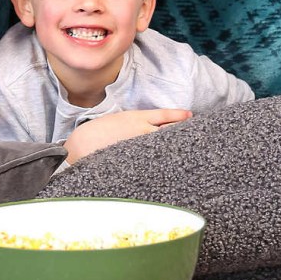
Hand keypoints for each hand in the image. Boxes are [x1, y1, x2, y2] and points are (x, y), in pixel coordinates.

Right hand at [64, 109, 191, 163]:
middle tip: (198, 132)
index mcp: (136, 118)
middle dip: (182, 130)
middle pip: (170, 130)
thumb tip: (148, 126)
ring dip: (176, 146)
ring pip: (165, 145)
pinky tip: (172, 164)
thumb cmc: (96, 133)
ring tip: (189, 148)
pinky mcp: (138, 161)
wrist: (82, 146)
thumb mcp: (116, 121)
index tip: (190, 115)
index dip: (179, 115)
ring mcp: (141, 147)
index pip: (164, 115)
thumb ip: (134, 123)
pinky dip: (164, 161)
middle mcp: (142, 131)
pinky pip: (156, 161)